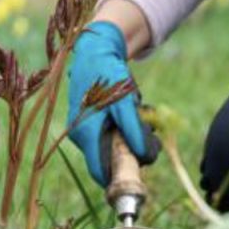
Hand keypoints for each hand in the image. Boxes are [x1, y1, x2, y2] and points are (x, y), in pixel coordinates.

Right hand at [67, 21, 157, 184]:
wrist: (95, 50)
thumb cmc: (109, 76)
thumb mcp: (125, 104)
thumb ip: (134, 131)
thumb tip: (145, 157)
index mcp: (85, 135)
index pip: (100, 172)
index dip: (120, 177)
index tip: (139, 174)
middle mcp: (79, 135)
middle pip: (107, 160)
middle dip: (130, 152)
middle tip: (148, 136)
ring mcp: (81, 128)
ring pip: (109, 146)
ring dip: (127, 138)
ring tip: (139, 115)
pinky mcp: (86, 121)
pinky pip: (106, 134)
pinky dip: (120, 128)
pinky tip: (127, 110)